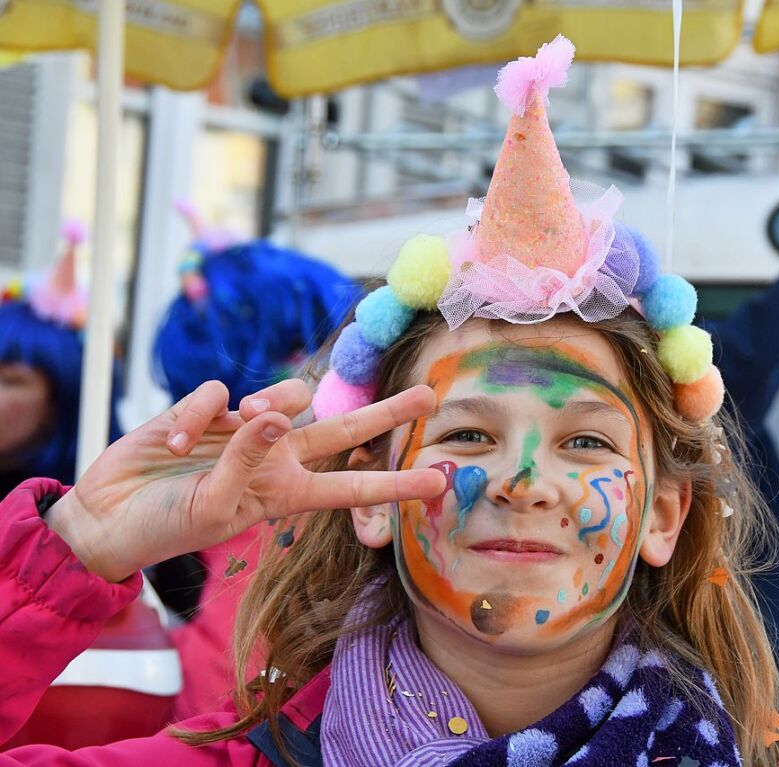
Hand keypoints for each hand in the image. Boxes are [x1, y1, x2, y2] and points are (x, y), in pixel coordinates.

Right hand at [48, 379, 444, 581]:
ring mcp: (242, 429)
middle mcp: (274, 456)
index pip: (350, 488)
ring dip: (266, 406)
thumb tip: (273, 413)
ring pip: (285, 395)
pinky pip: (217, 393)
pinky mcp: (206, 408)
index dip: (394, 485)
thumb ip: (247, 460)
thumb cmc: (166, 526)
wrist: (108, 517)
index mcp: (285, 492)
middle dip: (385, 412)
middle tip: (429, 396)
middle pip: (341, 427)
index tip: (439, 482)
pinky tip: (171, 444)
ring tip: (239, 422)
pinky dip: (194, 417)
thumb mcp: (214, 507)